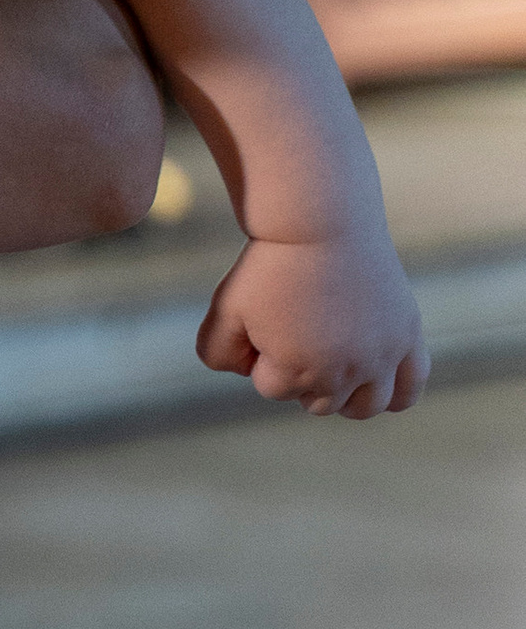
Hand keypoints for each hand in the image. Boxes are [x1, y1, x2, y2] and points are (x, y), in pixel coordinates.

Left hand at [196, 231, 427, 417]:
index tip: (264, 318)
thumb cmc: (270, 266)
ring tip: (329, 357)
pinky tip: (374, 375)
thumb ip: (217, 355)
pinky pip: (411, 387)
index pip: (272, 390)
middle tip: (295, 328)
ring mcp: (382, 356)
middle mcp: (345, 371)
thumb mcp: (225, 311)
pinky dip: (396, 392)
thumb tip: (249, 374)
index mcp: (297, 370)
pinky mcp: (407, 335)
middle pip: (317, 402)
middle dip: (299, 373)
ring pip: (365, 407)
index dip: (260, 355)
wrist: (322, 221)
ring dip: (343, 393)